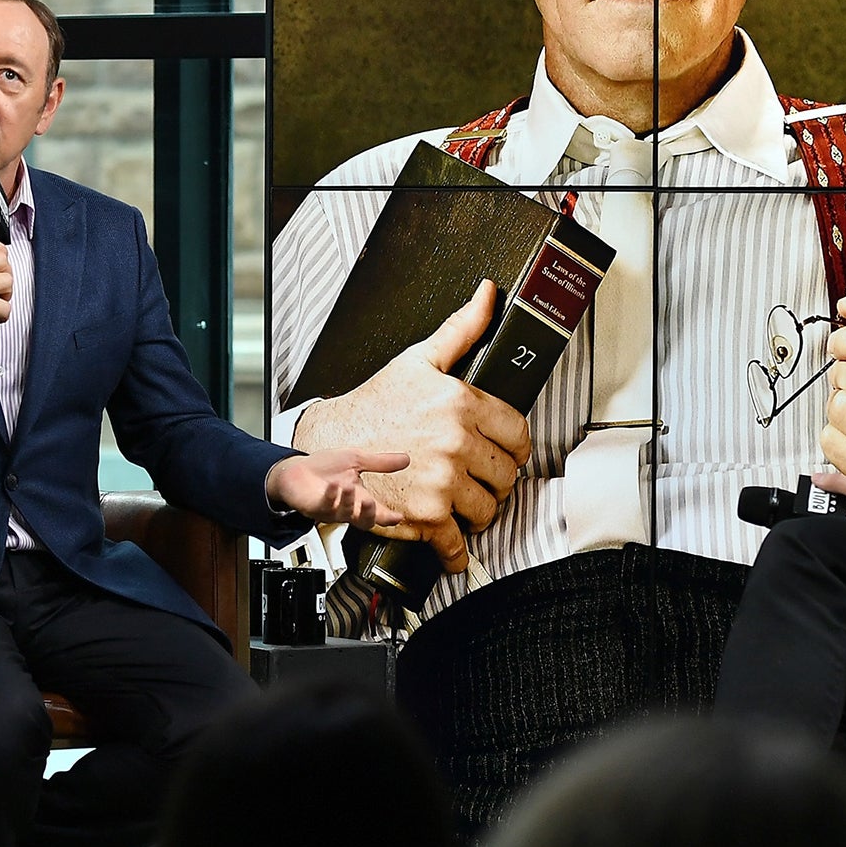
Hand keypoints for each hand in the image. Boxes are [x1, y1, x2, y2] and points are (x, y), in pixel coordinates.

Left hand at [265, 449, 409, 529]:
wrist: (296, 469)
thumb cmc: (324, 467)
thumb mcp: (356, 459)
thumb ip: (380, 463)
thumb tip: (405, 459)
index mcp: (359, 498)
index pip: (378, 512)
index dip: (389, 517)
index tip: (398, 517)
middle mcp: (347, 507)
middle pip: (364, 522)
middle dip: (370, 515)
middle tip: (372, 504)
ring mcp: (331, 510)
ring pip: (345, 515)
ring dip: (349, 502)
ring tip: (349, 487)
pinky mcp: (315, 508)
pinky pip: (325, 507)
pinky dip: (331, 496)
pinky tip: (333, 486)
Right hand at [292, 281, 530, 573]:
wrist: (327, 446)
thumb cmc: (373, 406)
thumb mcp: (419, 360)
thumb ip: (461, 329)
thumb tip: (487, 294)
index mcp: (461, 403)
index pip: (518, 434)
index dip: (513, 446)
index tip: (503, 452)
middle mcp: (456, 443)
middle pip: (507, 474)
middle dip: (496, 479)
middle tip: (479, 477)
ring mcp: (443, 482)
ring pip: (489, 508)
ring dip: (480, 511)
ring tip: (463, 501)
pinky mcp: (426, 516)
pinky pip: (458, 543)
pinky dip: (458, 551)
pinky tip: (453, 545)